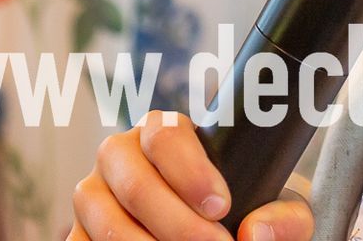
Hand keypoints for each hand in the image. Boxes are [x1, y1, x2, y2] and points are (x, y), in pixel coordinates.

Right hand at [71, 110, 314, 240]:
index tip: (222, 206)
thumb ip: (285, 217)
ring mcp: (91, 196)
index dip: (191, 173)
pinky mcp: (77, 234)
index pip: (165, 136)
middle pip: (136, 185)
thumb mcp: (277, 209)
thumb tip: (255, 233)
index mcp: (162, 132)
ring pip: (109, 224)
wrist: (217, 229)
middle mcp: (119, 156)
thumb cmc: (243, 212)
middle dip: (179, 224)